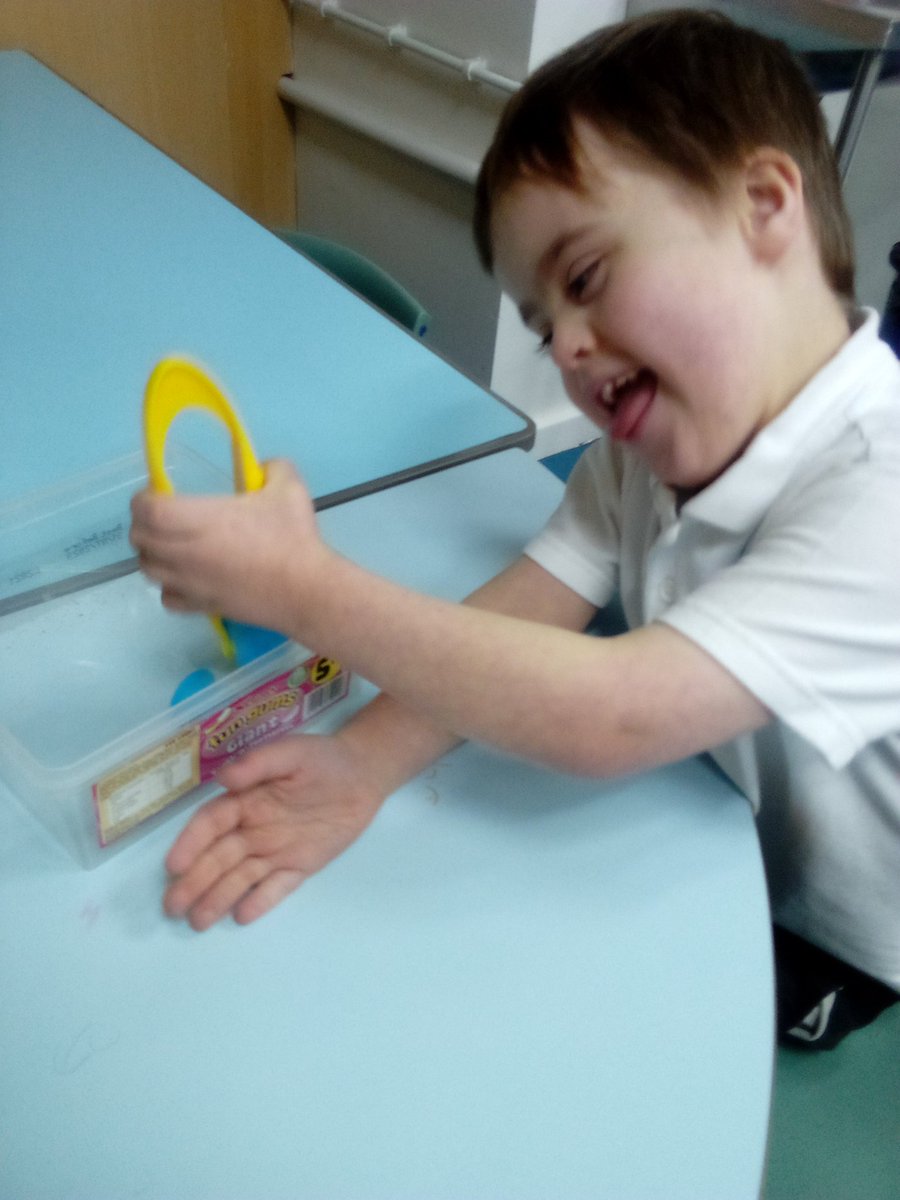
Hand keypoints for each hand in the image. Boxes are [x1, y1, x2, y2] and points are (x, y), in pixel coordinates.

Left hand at [130, 458, 325, 634]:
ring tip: (174, 547)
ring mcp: (190, 583)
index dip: (143, 499)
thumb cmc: (293, 538)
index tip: (158, 493)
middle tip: (165, 518)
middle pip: (140, 539)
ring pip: (148, 569)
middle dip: (144, 525)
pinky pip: (167, 598)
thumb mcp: (289, 488)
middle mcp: (185, 552)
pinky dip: (170, 587)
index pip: (147, 509)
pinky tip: (189, 578)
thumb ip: (272, 468)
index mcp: (199, 520)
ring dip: (154, 554)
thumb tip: (262, 467)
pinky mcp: (201, 606)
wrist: (306, 591)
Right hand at [163, 733, 385, 929]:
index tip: (174, 866)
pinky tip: (242, 917)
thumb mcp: (292, 751)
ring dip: (218, 899)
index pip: (211, 823)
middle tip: (171, 908)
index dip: (190, 843)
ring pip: (241, 878)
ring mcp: (275, 850)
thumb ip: (259, 763)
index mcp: (246, 800)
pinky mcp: (300, 866)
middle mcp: (253, 829)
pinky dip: (261, 901)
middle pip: (218, 858)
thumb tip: (224, 777)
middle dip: (194, 882)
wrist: (363, 774)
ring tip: (196, 922)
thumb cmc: (323, 759)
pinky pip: (277, 887)